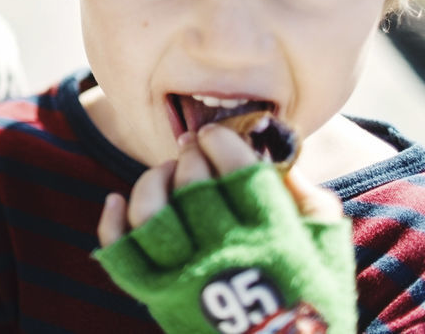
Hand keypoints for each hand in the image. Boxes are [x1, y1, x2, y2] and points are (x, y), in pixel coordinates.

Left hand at [92, 123, 355, 333]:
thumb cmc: (309, 305)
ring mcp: (186, 278)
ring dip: (153, 181)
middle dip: (191, 156)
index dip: (222, 142)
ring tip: (166, 172)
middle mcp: (226, 257)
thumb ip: (310, 201)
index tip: (216, 135)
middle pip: (192, 185)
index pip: (239, 171)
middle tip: (193, 150)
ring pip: (151, 212)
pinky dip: (111, 220)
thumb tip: (275, 157)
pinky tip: (117, 200)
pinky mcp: (157, 297)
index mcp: (275, 240)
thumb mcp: (328, 253)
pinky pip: (120, 252)